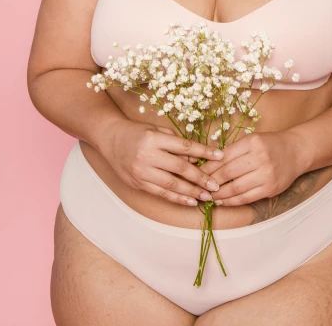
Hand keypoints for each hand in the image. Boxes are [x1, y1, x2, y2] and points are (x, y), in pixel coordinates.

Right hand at [98, 120, 223, 206]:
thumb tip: (197, 159)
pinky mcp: (138, 183)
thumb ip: (176, 144)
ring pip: (171, 184)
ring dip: (191, 191)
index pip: (185, 146)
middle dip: (200, 177)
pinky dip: (177, 198)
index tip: (220, 155)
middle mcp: (148, 155)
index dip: (204, 152)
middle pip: (180, 168)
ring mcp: (142, 171)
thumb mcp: (158, 131)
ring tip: (206, 196)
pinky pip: (161, 193)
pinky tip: (190, 201)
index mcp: (155, 138)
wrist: (111, 139)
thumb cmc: (139, 133)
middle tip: (215, 184)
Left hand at [199, 130, 304, 206]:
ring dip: (218, 194)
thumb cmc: (270, 144)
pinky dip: (231, 201)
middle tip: (197, 186)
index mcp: (252, 142)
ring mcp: (266, 175)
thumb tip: (208, 163)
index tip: (196, 171)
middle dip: (210, 181)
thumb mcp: (252, 140)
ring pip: (235, 188)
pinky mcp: (270, 189)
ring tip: (207, 196)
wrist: (297, 151)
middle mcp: (260, 158)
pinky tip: (222, 201)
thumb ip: (233, 150)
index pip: (224, 156)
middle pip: (227, 172)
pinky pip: (246, 198)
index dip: (208, 166)